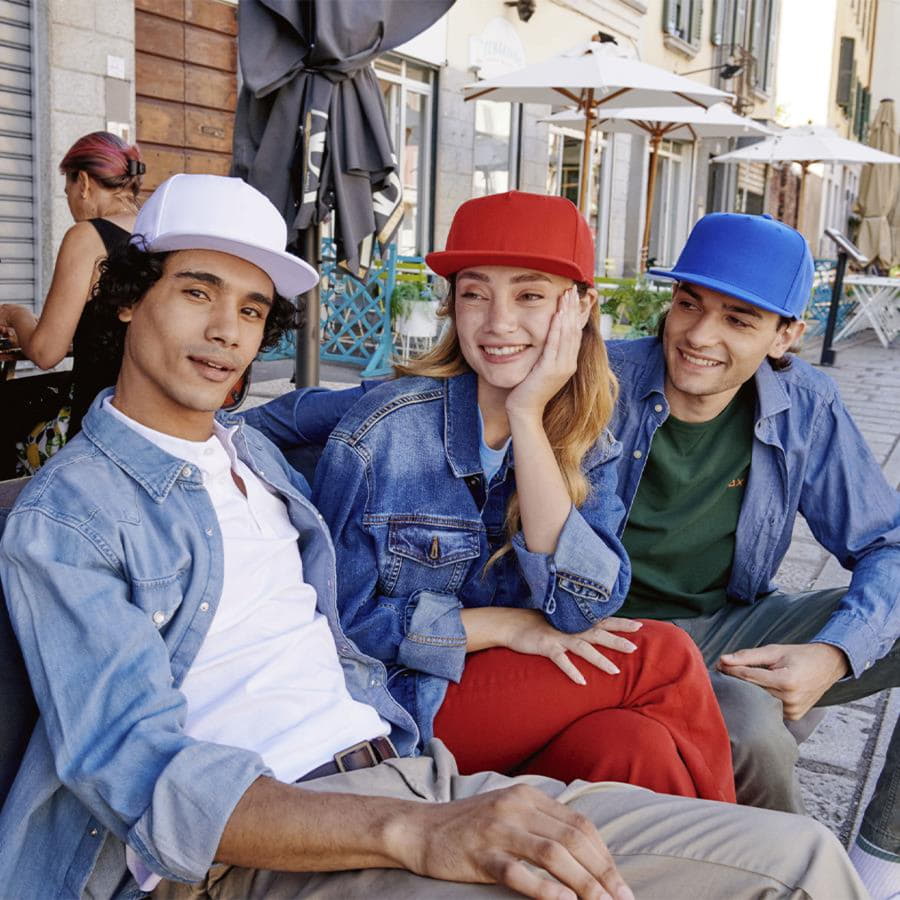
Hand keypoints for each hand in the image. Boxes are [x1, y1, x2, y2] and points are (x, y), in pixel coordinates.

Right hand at [397, 784, 633, 899]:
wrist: (419, 829)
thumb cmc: (469, 827)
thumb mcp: (509, 813)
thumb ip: (542, 824)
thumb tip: (587, 856)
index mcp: (528, 796)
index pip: (580, 825)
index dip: (605, 857)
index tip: (621, 885)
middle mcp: (516, 807)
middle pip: (572, 839)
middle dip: (603, 873)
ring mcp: (497, 829)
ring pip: (552, 854)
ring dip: (583, 884)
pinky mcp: (478, 854)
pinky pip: (517, 871)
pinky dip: (544, 888)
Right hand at [501, 608, 641, 683]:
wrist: (511, 623)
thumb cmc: (536, 623)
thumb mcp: (559, 621)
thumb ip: (576, 625)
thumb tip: (593, 630)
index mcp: (575, 621)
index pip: (602, 620)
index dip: (620, 623)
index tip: (639, 625)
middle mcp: (570, 627)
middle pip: (598, 633)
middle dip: (616, 640)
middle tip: (634, 648)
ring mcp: (558, 636)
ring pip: (583, 648)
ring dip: (599, 659)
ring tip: (615, 671)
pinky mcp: (546, 646)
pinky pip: (561, 660)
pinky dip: (572, 671)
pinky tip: (582, 682)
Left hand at [505, 287, 582, 419]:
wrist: (524, 411)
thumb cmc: (527, 390)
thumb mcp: (540, 369)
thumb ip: (545, 355)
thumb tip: (544, 339)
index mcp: (568, 363)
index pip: (574, 334)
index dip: (575, 315)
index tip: (572, 298)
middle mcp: (568, 364)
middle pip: (574, 330)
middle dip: (573, 309)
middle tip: (572, 289)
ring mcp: (561, 368)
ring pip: (567, 335)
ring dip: (567, 313)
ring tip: (567, 295)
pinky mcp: (550, 370)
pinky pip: (555, 345)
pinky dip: (557, 328)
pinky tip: (557, 315)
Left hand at [717, 642, 848, 719]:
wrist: (828, 666)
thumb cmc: (800, 655)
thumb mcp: (774, 651)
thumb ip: (748, 656)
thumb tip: (723, 660)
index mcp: (786, 681)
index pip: (749, 677)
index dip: (731, 671)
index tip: (717, 665)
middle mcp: (790, 699)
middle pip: (753, 691)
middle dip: (737, 681)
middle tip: (722, 672)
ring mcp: (793, 711)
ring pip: (760, 701)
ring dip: (748, 692)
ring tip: (738, 682)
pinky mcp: (794, 717)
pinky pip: (770, 708)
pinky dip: (761, 700)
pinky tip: (755, 693)